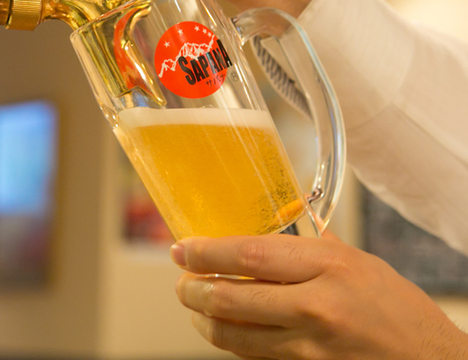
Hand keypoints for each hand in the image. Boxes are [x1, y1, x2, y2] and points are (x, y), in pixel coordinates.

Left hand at [170, 232, 467, 359]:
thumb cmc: (398, 309)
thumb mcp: (359, 262)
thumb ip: (313, 248)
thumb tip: (274, 231)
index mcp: (328, 266)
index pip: (249, 256)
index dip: (206, 252)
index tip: (182, 248)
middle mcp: (316, 306)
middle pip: (230, 298)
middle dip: (192, 289)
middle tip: (181, 280)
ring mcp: (310, 347)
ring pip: (233, 334)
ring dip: (202, 318)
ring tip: (193, 304)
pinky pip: (252, 355)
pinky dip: (230, 340)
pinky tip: (223, 327)